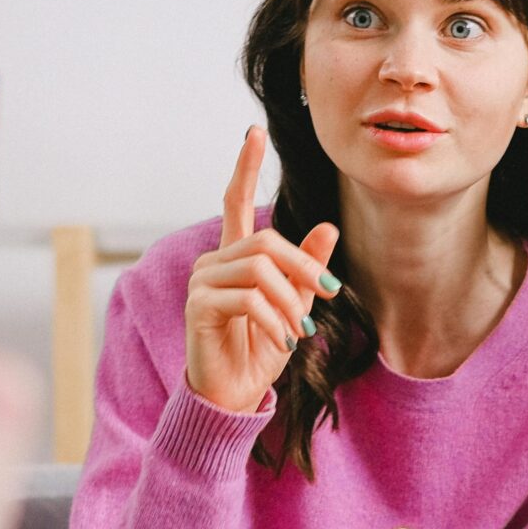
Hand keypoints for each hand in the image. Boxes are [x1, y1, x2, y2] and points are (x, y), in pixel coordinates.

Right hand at [184, 126, 340, 414]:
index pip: (235, 202)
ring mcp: (202, 283)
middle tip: (328, 293)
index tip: (254, 133)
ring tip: (298, 333)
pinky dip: (274, 321)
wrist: (233, 396)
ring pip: (260, 269)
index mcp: (234, 258)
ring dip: (289, 302)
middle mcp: (213, 263)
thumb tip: (329, 226)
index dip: (245, 167)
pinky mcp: (199, 307)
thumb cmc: (259, 352)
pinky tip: (283, 343)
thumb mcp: (294, 307)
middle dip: (304, 267)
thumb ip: (306, 270)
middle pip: (266, 243)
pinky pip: (248, 299)